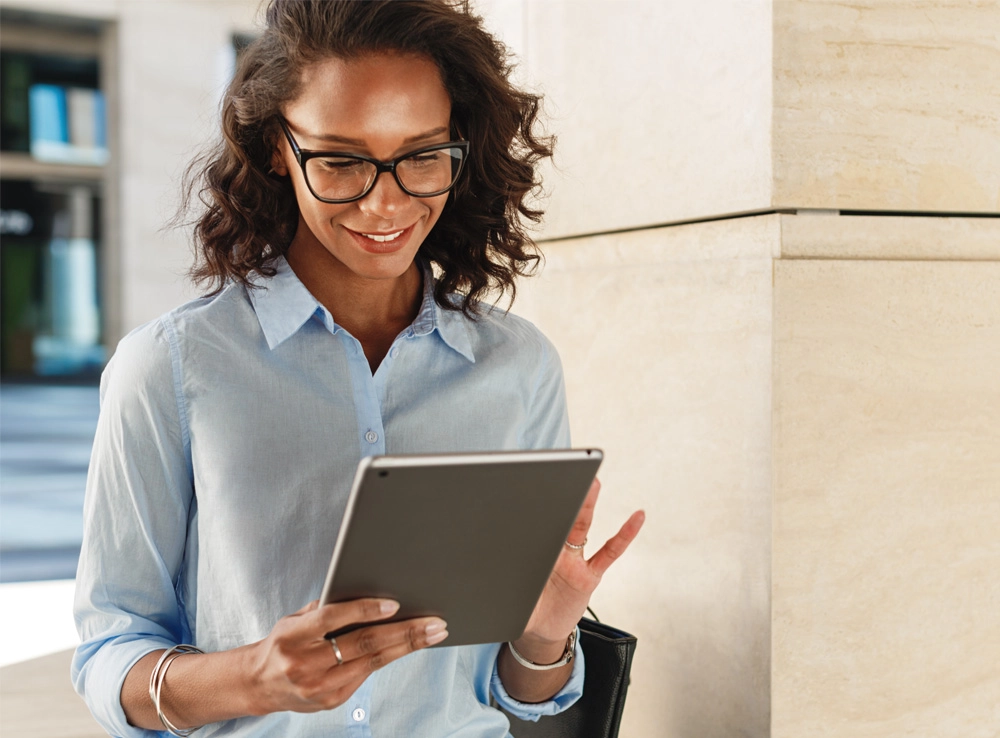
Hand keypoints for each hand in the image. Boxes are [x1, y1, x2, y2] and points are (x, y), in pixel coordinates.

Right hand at [248, 598, 447, 714]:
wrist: (258, 684)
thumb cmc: (282, 642)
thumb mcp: (294, 619)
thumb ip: (325, 608)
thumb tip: (369, 594)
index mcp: (292, 637)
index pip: (333, 619)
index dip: (365, 609)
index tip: (396, 604)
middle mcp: (304, 664)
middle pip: (362, 644)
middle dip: (404, 632)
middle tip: (434, 623)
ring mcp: (318, 687)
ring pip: (371, 662)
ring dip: (407, 646)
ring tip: (433, 633)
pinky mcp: (330, 701)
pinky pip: (365, 676)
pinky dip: (389, 658)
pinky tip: (409, 646)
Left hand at [516, 478, 644, 658]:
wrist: (539, 632)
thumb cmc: (521, 611)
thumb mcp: (507, 599)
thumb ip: (501, 589)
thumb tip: (481, 580)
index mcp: (532, 553)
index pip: (533, 524)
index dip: (531, 507)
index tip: (527, 485)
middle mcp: (554, 553)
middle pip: (558, 518)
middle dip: (562, 496)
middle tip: (564, 471)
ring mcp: (574, 562)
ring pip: (581, 528)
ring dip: (586, 506)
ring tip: (593, 483)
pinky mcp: (589, 576)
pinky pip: (609, 553)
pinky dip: (624, 536)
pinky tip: (637, 518)